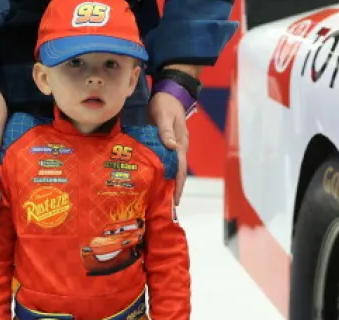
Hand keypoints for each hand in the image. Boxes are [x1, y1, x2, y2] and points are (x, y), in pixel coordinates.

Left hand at [148, 91, 188, 205]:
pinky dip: (165, 173)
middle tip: (170, 206)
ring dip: (170, 183)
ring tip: (163, 198)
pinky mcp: (169, 145)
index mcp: (180, 144)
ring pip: (174, 169)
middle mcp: (180, 148)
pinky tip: (158, 179)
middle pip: (179, 173)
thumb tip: (172, 147)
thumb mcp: (164, 115)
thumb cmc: (165, 104)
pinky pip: (168, 162)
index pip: (180, 169)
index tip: (176, 200)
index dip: (178, 185)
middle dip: (176, 189)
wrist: (169, 94)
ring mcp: (176, 147)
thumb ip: (166, 131)